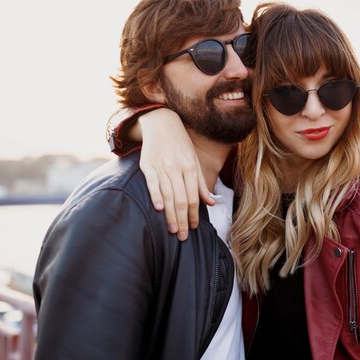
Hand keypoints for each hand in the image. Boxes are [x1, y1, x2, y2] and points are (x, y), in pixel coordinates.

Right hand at [136, 109, 213, 240]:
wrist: (161, 123)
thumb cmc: (180, 145)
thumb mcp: (194, 161)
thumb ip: (201, 183)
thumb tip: (211, 203)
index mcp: (190, 167)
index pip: (193, 196)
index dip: (194, 214)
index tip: (194, 227)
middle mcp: (177, 168)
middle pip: (181, 199)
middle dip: (183, 219)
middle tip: (183, 236)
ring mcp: (161, 166)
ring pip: (167, 195)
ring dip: (170, 215)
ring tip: (173, 230)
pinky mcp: (147, 165)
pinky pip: (152, 183)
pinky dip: (155, 196)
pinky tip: (157, 209)